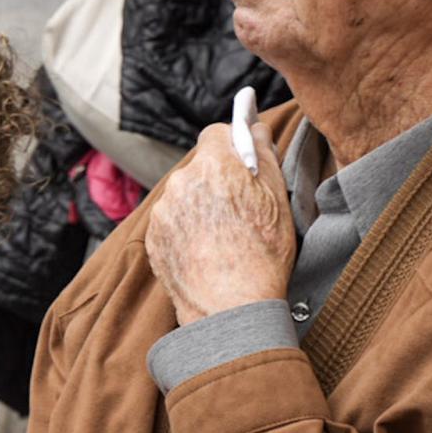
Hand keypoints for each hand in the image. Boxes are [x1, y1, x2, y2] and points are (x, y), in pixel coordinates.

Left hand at [144, 122, 294, 325]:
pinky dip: (185, 230)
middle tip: (238, 207)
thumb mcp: (277, 195)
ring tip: (223, 235)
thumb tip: (254, 128)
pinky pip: (171, 223)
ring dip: (199, 206)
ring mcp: (163, 211)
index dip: (232, 146)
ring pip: (184, 196)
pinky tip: (206, 250)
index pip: (217, 134)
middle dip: (216, 179)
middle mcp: (182, 181)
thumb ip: (263, 151)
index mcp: (214, 163)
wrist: (231, 305)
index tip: (242, 161)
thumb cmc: (263, 251)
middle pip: (199, 167)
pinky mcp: (153, 237)